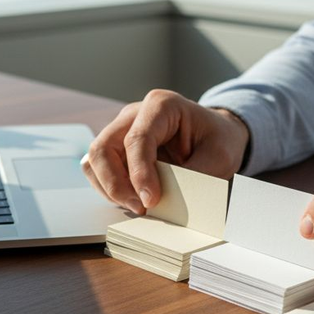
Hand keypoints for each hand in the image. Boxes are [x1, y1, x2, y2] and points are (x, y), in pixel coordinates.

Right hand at [83, 89, 249, 213]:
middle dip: (116, 184)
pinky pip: (97, 170)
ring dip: (109, 188)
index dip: (140, 174)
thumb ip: (196, 177)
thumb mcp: (219, 157)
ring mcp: (121, 130)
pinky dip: (108, 189)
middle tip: (140, 208)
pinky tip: (131, 200)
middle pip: (104, 148)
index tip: (150, 200)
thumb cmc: (217, 140)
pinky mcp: (116, 148)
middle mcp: (134, 114)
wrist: (216, 136)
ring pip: (94, 160)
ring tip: (137, 206)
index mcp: (161, 105)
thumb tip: (169, 202)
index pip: (137, 139)